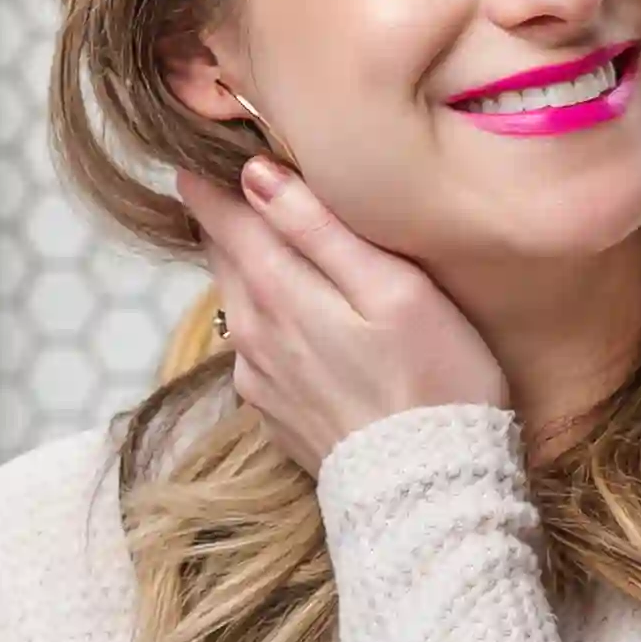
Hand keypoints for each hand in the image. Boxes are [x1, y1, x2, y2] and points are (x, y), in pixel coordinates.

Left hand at [171, 155, 512, 467]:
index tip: (205, 147)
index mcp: (277, 289)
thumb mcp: (394, 288)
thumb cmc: (435, 380)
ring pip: (237, 303)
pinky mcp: (273, 414)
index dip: (213, 177)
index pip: (226, 214)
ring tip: (268, 239)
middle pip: (224, 256)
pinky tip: (299, 321)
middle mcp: (251, 333)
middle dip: (227, 217)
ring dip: (246, 269)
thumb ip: (321, 229)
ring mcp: (256, 379)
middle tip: (233, 179)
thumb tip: (256, 174)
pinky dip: (266, 323)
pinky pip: (256, 351)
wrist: (430, 494)